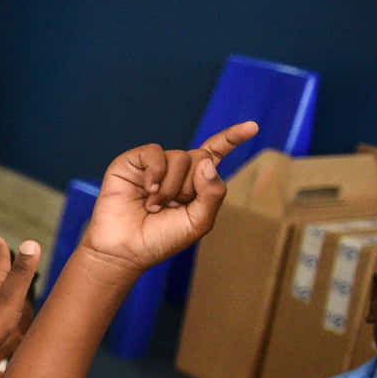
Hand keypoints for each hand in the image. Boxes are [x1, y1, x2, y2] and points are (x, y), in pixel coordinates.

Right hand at [80, 121, 257, 277]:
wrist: (124, 250)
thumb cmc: (160, 240)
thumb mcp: (198, 221)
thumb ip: (212, 193)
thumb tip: (207, 161)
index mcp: (194, 182)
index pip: (215, 152)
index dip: (232, 137)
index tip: (252, 127)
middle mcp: (175, 169)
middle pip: (200, 156)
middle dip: (190, 186)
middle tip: (171, 207)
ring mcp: (153, 165)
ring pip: (179, 156)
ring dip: (170, 187)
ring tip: (153, 206)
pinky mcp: (131, 163)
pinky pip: (154, 153)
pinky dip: (155, 173)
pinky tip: (148, 190)